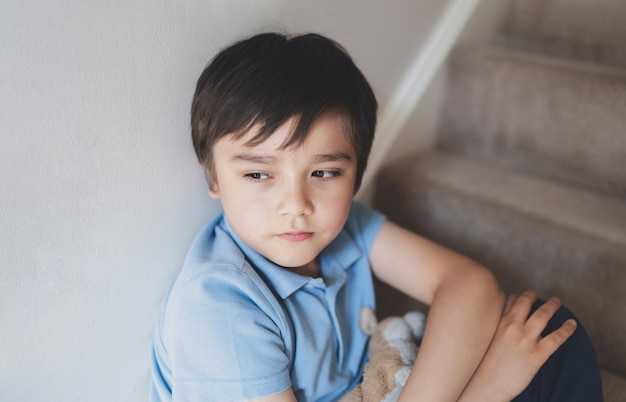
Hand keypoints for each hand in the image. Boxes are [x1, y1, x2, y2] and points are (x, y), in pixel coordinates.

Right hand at [461, 290, 576, 401]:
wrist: (487, 384)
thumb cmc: (485, 362)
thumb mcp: (488, 337)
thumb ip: (498, 324)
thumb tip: (506, 313)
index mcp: (500, 322)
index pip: (512, 299)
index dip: (521, 296)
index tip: (526, 297)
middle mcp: (513, 327)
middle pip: (527, 302)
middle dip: (536, 295)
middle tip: (543, 297)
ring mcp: (526, 340)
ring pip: (543, 315)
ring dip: (552, 305)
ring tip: (557, 302)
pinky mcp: (537, 355)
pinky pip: (556, 338)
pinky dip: (566, 329)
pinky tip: (572, 324)